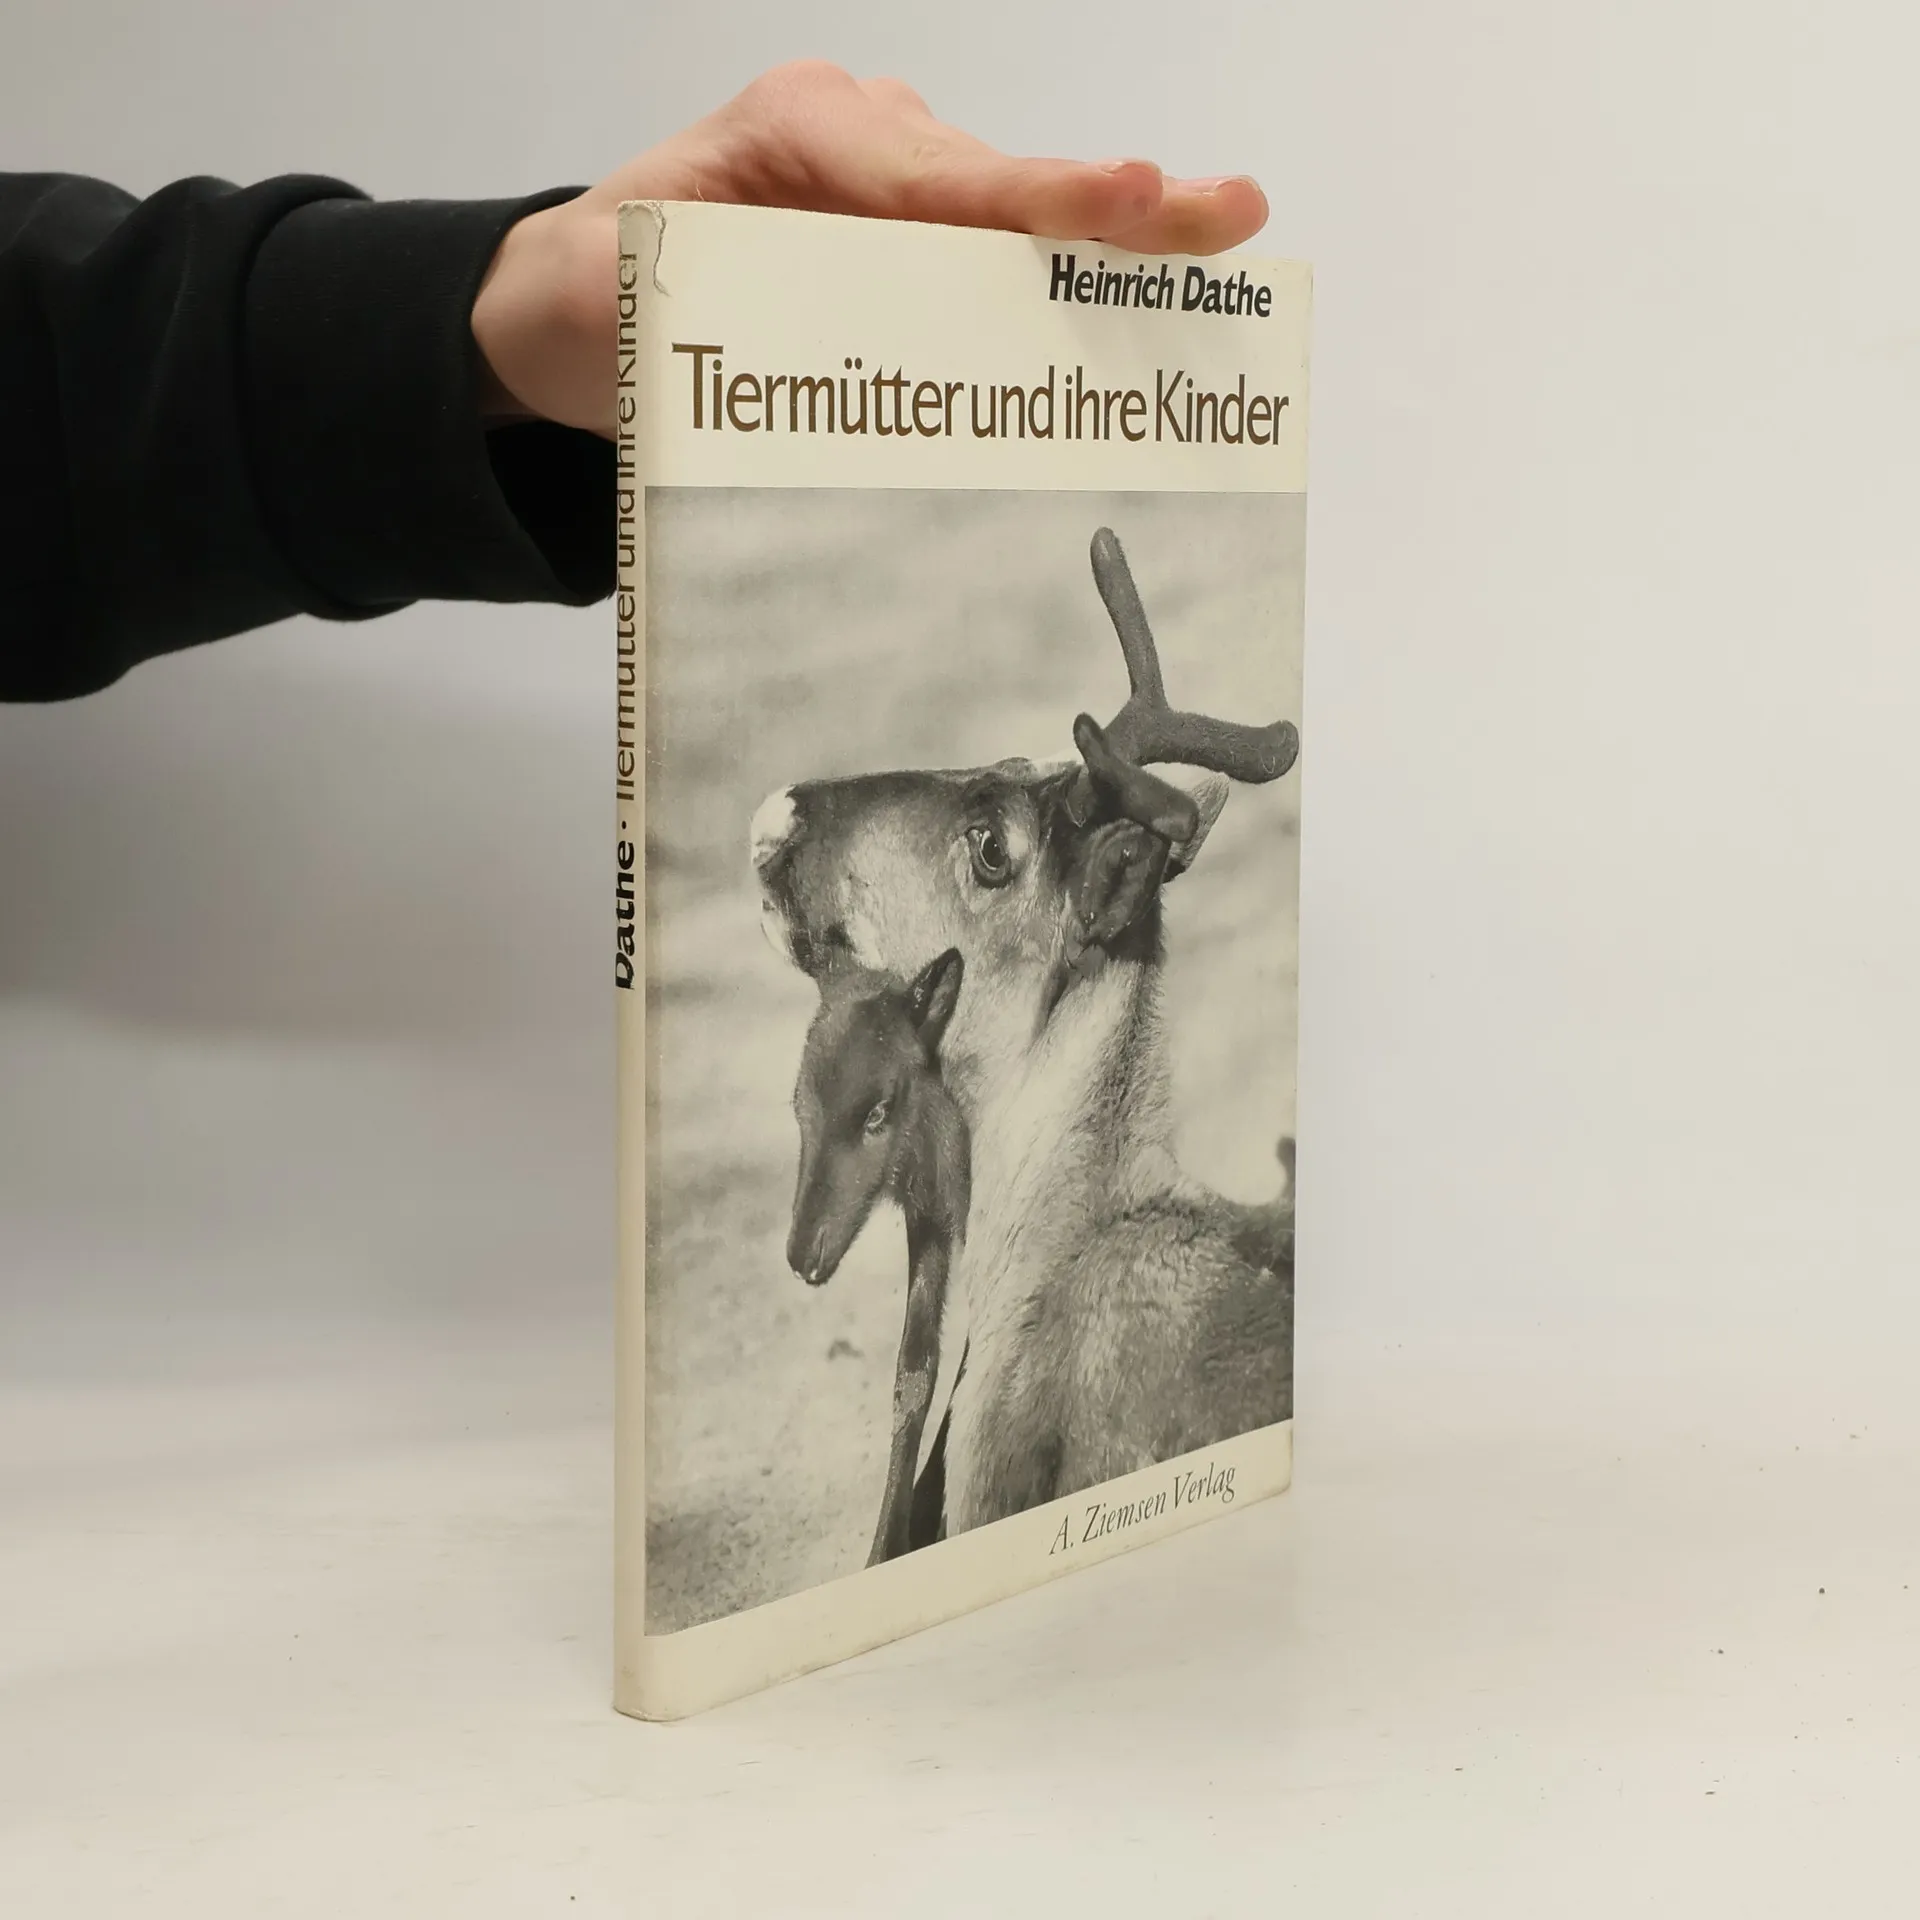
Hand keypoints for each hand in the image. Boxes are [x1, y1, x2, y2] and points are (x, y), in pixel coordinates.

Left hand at [471, 60, 1268, 436]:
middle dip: (1120, 210)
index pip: (937, 175)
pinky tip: (1140, 310)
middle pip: (1006, 189)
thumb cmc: (598, 296)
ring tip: (1215, 258)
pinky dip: (1061, 292)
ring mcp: (896, 184)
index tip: (1128, 195)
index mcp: (799, 134)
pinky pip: (996, 261)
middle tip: (1232, 212)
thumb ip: (713, 314)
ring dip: (1105, 256)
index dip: (1040, 197)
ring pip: (1013, 227)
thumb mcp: (625, 300)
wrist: (568, 301)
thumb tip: (808, 364)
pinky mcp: (911, 237)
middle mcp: (864, 141)